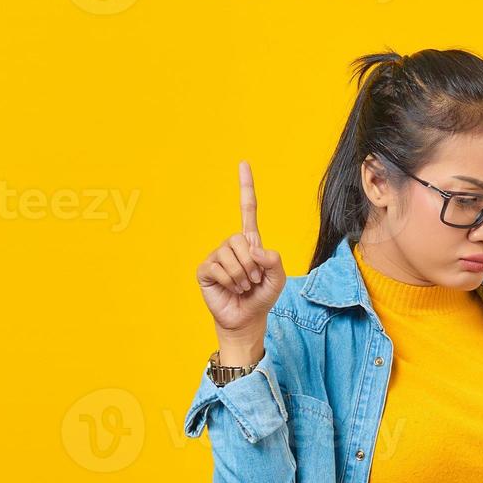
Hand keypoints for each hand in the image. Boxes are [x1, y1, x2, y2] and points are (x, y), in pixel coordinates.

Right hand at [195, 159, 286, 349]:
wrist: (246, 319)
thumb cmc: (261, 298)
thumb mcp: (277, 279)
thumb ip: (274, 261)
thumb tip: (255, 249)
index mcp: (250, 242)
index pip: (248, 209)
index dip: (246, 187)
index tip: (243, 163)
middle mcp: (232, 245)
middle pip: (242, 239)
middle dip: (252, 265)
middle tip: (252, 281)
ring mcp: (217, 255)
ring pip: (231, 256)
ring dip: (242, 277)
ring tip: (242, 287)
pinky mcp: (205, 269)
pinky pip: (219, 268)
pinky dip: (229, 282)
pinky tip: (229, 289)